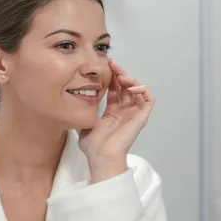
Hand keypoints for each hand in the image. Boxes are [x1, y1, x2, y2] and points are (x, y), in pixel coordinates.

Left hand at [78, 61, 154, 182]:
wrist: (101, 155)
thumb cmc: (93, 146)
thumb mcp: (83, 124)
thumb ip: (82, 112)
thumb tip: (71, 103)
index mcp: (112, 113)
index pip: (115, 89)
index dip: (111, 77)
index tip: (105, 66)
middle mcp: (124, 111)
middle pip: (126, 87)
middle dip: (120, 73)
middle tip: (112, 65)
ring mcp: (134, 114)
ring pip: (138, 90)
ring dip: (131, 79)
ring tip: (121, 77)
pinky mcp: (141, 117)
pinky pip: (149, 99)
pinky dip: (143, 89)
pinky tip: (131, 87)